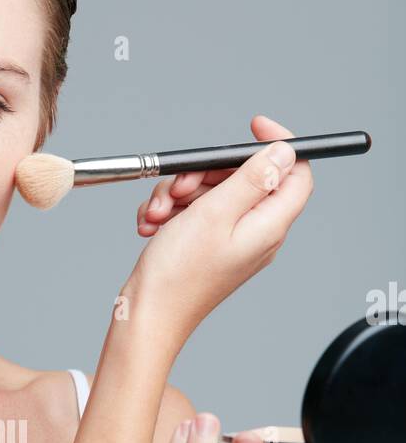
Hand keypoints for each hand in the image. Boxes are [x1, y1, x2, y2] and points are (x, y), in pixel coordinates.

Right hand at [127, 115, 313, 349]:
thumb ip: (252, 179)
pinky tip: (153, 224)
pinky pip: (195, 212)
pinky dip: (173, 212)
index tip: (253, 127)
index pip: (296, 174)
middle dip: (207, 173)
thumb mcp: (215, 213)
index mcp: (268, 226)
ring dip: (181, 194)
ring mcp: (232, 241)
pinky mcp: (208, 247)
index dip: (280, 145)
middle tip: (181, 185)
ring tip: (159, 213)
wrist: (147, 315)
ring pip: (214, 193)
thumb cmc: (178, 275)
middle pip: (245, 179)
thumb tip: (285, 152)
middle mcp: (256, 234)